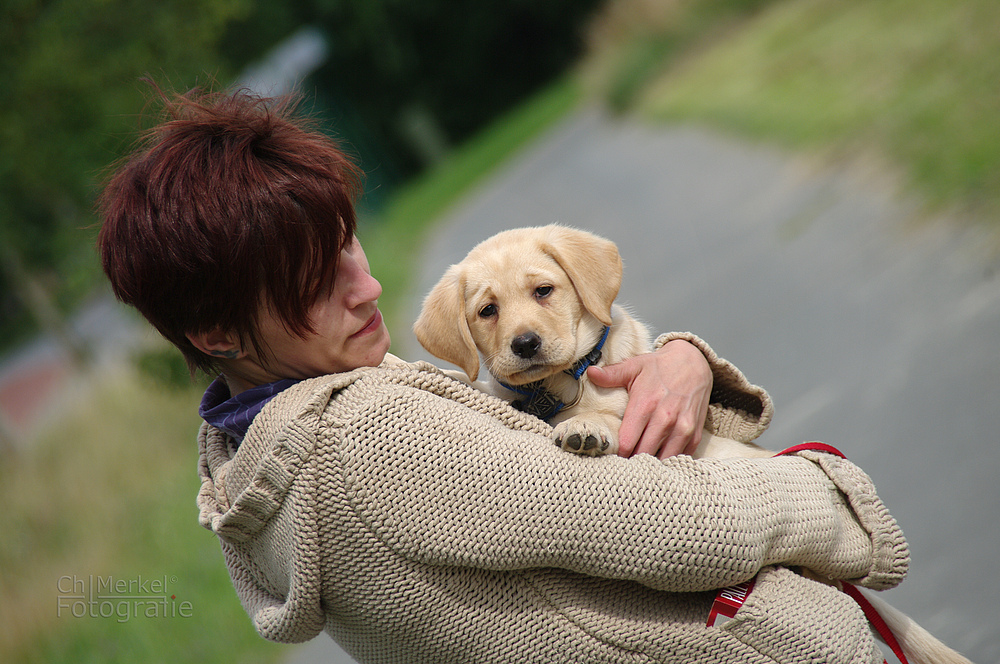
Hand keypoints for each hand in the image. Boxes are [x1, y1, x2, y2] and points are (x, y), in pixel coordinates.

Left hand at [587, 340, 711, 458]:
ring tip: (640, 461)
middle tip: (623, 462)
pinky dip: (669, 460)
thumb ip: (611, 374)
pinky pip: (680, 457)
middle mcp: (665, 419)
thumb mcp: (634, 367)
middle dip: (631, 460)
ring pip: (663, 459)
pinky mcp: (694, 434)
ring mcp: (682, 428)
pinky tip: (658, 456)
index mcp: (645, 405)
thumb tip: (590, 373)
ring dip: (651, 463)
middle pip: (642, 454)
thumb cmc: (660, 367)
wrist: (694, 363)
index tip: (611, 454)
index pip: (626, 442)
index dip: (617, 453)